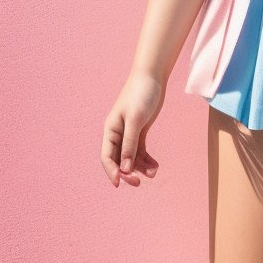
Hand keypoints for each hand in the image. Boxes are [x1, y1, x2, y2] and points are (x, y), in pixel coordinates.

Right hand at [100, 69, 164, 187]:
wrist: (152, 78)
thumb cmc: (140, 95)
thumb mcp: (135, 120)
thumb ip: (130, 144)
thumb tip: (125, 168)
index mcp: (111, 130)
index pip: (107, 156)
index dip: (111, 172)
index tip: (119, 183)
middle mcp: (118, 134)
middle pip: (118, 160)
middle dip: (127, 173)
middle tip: (138, 183)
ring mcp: (129, 134)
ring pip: (131, 158)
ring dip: (140, 168)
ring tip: (153, 173)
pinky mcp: (140, 132)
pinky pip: (141, 152)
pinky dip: (147, 160)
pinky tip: (155, 166)